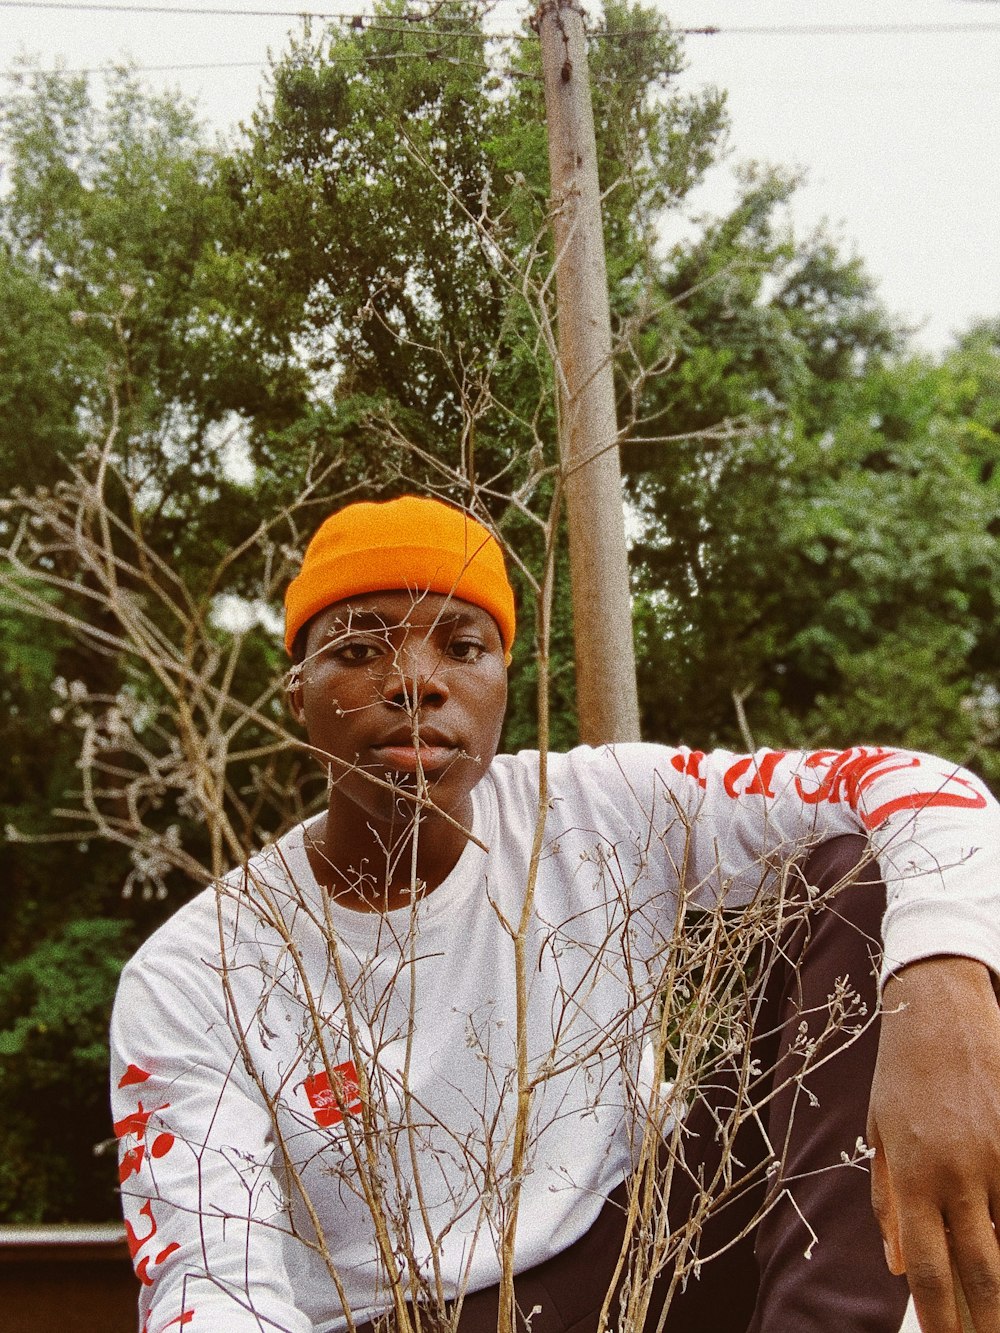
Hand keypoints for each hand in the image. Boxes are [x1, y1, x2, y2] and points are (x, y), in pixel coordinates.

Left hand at [868, 956, 999, 1332]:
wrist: (939, 1007)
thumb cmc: (902, 1071)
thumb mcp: (879, 1132)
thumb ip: (888, 1201)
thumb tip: (898, 1263)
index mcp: (912, 1175)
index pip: (929, 1270)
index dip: (940, 1319)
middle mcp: (957, 1174)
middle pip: (981, 1271)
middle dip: (988, 1321)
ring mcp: (998, 1157)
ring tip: (999, 1312)